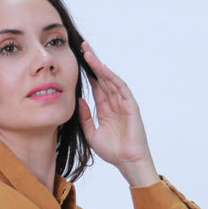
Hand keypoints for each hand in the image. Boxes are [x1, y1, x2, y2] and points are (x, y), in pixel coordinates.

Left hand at [77, 41, 158, 185]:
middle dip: (92, 62)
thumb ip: (84, 117)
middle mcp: (114, 102)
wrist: (127, 161)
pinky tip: (102, 68)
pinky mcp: (131, 105)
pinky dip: (112, 77)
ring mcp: (123, 102)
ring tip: (88, 53)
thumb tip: (78, 100)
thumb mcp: (91, 133)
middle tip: (82, 46)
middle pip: (102, 77)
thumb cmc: (112, 151)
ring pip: (110, 79)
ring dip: (99, 66)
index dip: (86, 72)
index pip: (95, 84)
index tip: (76, 59)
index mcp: (104, 107)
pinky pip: (120, 88)